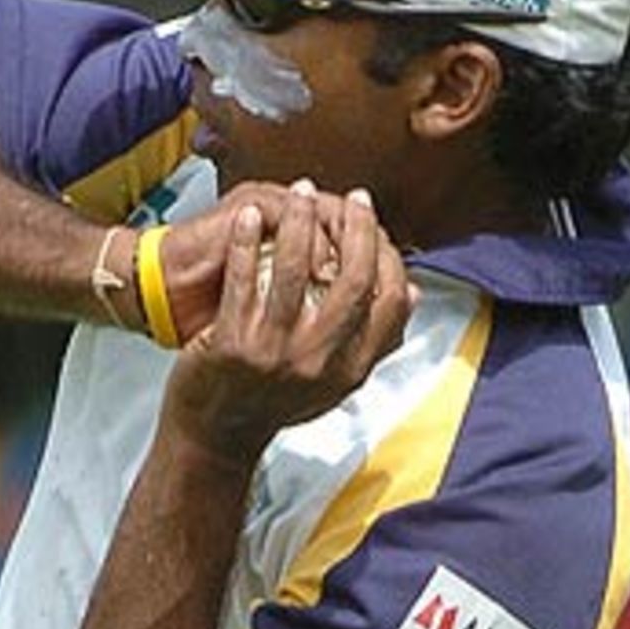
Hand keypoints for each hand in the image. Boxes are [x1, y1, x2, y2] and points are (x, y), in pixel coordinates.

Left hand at [161, 181, 414, 464]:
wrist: (215, 437)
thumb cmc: (274, 402)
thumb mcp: (334, 382)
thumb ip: (374, 341)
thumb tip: (414, 292)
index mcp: (350, 371)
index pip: (391, 304)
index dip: (388, 255)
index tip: (374, 221)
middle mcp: (318, 363)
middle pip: (352, 282)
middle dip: (356, 229)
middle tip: (350, 197)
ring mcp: (274, 355)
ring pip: (296, 272)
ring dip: (301, 221)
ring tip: (301, 191)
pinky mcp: (232, 346)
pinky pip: (243, 280)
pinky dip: (245, 241)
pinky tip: (249, 215)